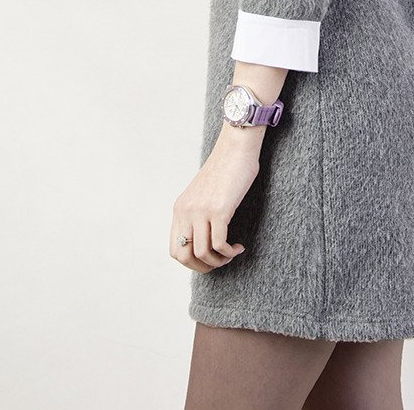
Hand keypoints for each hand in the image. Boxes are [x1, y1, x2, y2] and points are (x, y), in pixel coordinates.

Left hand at [170, 127, 262, 272]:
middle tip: (220, 263)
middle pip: (184, 256)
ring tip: (232, 254)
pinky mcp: (219, 210)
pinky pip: (219, 244)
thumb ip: (198, 213)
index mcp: (180, 208)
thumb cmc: (226, 169)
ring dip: (219, 261)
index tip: (208, 259)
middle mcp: (186, 211)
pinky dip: (230, 252)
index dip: (191, 262)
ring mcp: (201, 210)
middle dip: (203, 267)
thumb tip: (203, 238)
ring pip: (203, 253)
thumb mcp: (203, 194)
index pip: (175, 249)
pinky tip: (239, 247)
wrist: (236, 148)